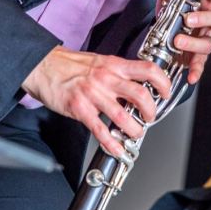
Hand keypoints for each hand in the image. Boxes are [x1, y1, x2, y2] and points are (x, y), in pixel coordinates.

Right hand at [22, 46, 169, 157]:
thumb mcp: (101, 60)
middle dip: (151, 111)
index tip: (166, 92)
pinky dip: (111, 143)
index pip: (148, 69)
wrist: (44, 66)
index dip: (163, 82)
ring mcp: (93, 94)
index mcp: (115, 64)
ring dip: (134, 130)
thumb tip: (138, 83)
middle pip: (141, 94)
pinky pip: (100, 130)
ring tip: (136, 134)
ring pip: (123, 116)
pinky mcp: (80, 109)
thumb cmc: (71, 64)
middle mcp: (107, 78)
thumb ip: (119, 72)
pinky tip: (118, 149)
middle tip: (151, 117)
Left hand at [156, 0, 210, 85]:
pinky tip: (191, 76)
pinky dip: (197, 70)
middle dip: (206, 17)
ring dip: (195, 42)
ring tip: (178, 40)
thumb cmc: (173, 8)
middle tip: (188, 19)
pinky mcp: (199, 55)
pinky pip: (202, 63)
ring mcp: (208, 37)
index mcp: (209, 0)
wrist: (163, 30)